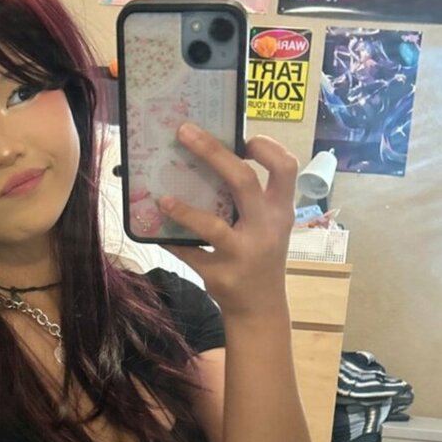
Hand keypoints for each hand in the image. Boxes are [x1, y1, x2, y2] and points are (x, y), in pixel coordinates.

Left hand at [157, 124, 298, 315]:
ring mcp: (242, 254)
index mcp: (280, 211)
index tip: (244, 138)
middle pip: (243, 181)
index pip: (285, 167)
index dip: (266, 147)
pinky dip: (170, 241)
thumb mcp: (270, 226)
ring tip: (163, 198)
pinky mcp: (220, 276)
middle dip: (213, 152)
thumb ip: (254, 199)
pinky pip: (189, 254)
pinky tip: (155, 230)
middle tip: (184, 132)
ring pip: (212, 226)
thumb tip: (214, 156)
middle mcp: (266, 229)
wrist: (260, 308)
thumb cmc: (261, 256)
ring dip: (184, 211)